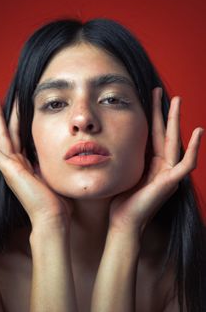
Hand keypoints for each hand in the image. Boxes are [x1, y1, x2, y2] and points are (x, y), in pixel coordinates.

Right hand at [0, 96, 73, 229]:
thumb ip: (50, 164)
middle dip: (6, 113)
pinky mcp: (9, 170)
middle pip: (9, 132)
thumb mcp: (53, 176)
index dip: (18, 122)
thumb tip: (61, 154)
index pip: (19, 138)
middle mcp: (16, 163)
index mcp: (25, 164)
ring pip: (2, 135)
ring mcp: (11, 167)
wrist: (51, 217)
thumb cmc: (55, 201)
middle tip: (0, 97)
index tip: (19, 110)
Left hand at [109, 88, 203, 236]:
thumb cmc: (120, 199)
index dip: (151, 115)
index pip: (153, 133)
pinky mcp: (172, 182)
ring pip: (176, 142)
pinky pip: (187, 163)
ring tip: (177, 101)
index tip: (146, 97)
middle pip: (165, 133)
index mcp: (151, 162)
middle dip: (163, 111)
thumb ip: (127, 154)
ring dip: (177, 121)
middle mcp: (163, 165)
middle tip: (159, 90)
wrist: (123, 222)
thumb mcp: (124, 170)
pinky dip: (194, 148)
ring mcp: (169, 173)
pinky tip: (198, 131)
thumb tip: (115, 136)